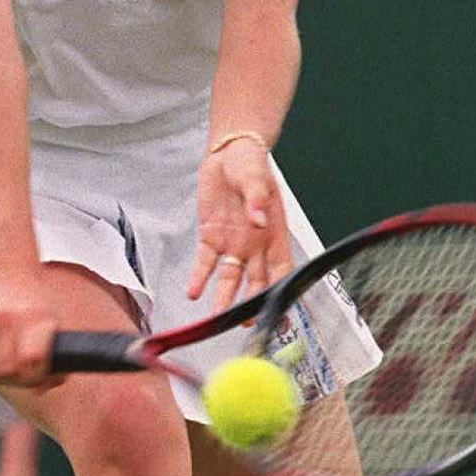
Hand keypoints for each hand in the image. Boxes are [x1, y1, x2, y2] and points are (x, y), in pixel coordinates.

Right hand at [0, 271, 59, 387]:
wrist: (8, 273)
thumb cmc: (35, 303)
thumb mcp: (53, 324)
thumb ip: (53, 359)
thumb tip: (41, 388)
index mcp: (32, 317)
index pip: (32, 359)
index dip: (38, 375)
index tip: (41, 375)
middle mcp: (6, 318)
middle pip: (9, 370)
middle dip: (21, 380)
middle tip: (26, 374)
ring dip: (3, 375)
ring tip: (12, 365)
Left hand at [186, 141, 291, 313]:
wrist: (229, 153)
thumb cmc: (251, 164)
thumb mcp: (256, 177)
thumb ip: (257, 198)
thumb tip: (260, 219)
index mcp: (274, 233)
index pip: (282, 268)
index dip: (282, 288)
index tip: (277, 306)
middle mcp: (256, 245)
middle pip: (257, 281)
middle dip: (252, 304)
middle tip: (245, 322)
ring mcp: (233, 244)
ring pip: (231, 278)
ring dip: (224, 298)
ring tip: (216, 316)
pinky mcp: (211, 237)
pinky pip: (205, 262)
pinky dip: (200, 277)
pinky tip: (193, 291)